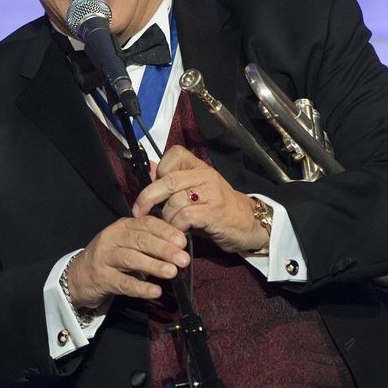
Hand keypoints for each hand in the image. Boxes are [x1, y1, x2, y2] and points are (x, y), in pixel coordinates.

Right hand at [66, 216, 189, 309]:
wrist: (77, 276)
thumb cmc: (109, 258)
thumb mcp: (126, 243)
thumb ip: (148, 242)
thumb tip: (179, 248)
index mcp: (122, 226)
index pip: (146, 223)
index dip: (166, 231)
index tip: (183, 241)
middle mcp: (112, 238)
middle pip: (140, 240)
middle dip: (164, 249)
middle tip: (183, 258)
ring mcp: (104, 257)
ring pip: (131, 258)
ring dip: (154, 265)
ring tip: (172, 272)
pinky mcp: (101, 278)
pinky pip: (123, 282)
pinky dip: (141, 287)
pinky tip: (155, 291)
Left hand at [132, 145, 269, 253]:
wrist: (248, 224)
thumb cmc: (217, 208)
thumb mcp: (196, 190)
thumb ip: (173, 181)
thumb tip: (149, 168)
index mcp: (200, 167)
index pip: (175, 154)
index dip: (160, 170)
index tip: (153, 186)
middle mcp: (206, 176)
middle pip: (169, 180)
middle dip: (148, 197)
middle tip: (139, 211)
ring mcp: (212, 194)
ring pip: (175, 201)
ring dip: (165, 217)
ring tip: (168, 225)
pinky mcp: (214, 213)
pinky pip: (185, 216)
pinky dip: (176, 226)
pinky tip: (178, 232)